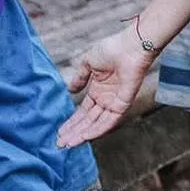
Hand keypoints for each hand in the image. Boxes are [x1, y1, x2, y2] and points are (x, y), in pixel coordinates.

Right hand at [58, 25, 155, 147]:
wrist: (130, 46)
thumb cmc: (112, 49)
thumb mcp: (88, 63)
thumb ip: (80, 78)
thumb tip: (70, 90)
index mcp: (98, 90)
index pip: (83, 111)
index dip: (72, 122)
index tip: (60, 132)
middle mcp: (106, 99)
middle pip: (88, 121)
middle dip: (73, 132)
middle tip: (59, 144)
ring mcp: (114, 102)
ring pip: (97, 124)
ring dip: (82, 134)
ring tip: (68, 144)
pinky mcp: (123, 104)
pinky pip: (110, 121)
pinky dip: (98, 129)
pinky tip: (86, 137)